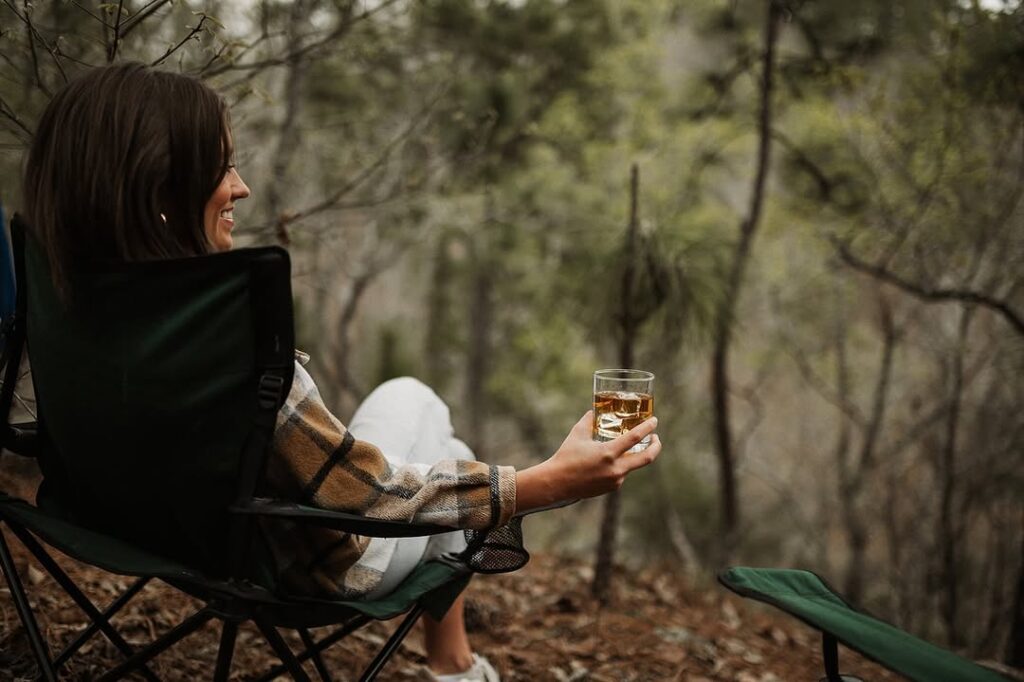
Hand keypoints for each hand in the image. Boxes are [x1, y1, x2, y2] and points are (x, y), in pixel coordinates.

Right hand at [515, 411, 660, 511]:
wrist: (557, 483)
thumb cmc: (566, 456)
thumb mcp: (577, 434)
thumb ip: (588, 421)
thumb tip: (594, 411)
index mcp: (608, 453)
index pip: (636, 437)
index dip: (648, 427)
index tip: (654, 421)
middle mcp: (616, 468)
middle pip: (647, 458)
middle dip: (656, 446)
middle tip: (655, 437)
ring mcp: (615, 480)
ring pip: (632, 465)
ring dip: (633, 455)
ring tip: (628, 446)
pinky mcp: (612, 487)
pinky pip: (622, 473)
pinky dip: (620, 464)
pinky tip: (611, 460)